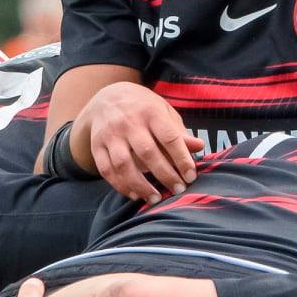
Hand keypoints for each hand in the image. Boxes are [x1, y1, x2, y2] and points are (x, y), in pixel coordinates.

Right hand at [83, 83, 203, 203]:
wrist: (106, 97)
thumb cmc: (143, 108)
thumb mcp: (163, 112)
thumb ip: (179, 132)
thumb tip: (199, 146)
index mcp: (150, 112)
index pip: (169, 138)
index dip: (182, 159)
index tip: (191, 177)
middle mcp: (129, 122)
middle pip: (147, 153)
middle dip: (165, 175)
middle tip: (178, 190)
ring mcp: (110, 134)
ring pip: (123, 164)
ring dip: (140, 185)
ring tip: (155, 199)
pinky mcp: (96, 146)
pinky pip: (106, 170)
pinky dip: (120, 185)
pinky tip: (135, 194)